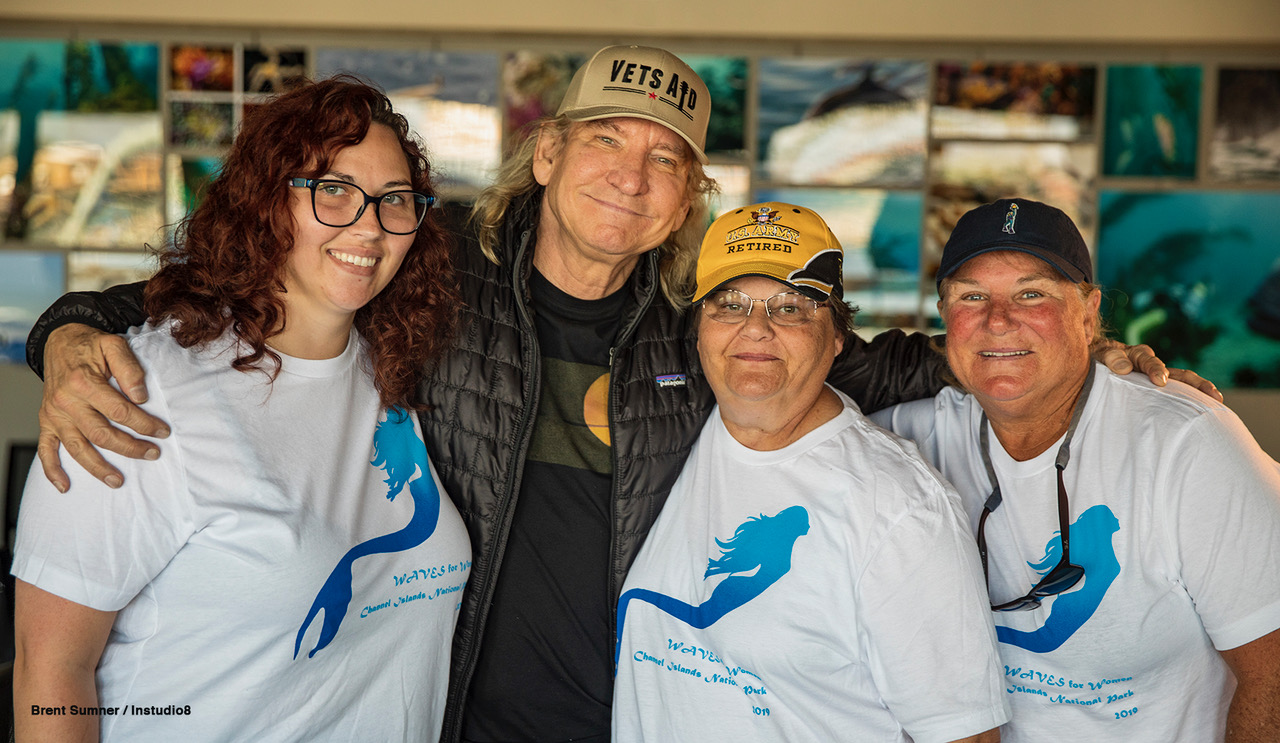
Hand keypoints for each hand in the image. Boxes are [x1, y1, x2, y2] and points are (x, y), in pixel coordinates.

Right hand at [37, 324, 168, 491]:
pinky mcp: (46, 421)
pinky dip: (52, 470)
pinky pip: (45, 449)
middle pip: (102, 434)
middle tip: (153, 453)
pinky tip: (65, 486)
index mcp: (84, 382)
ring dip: (98, 467)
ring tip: (118, 481)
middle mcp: (66, 402)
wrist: (59, 341)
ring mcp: (55, 414)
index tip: (163, 431)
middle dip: (130, 447)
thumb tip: (141, 397)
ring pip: (77, 448)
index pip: (121, 411)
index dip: (145, 424)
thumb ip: (129, 369)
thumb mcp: (114, 346)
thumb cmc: (91, 346)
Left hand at [1090, 338, 1223, 402]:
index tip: (1160, 380)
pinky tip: (1205, 410)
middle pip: (1176, 372)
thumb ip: (1110, 358)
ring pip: (1183, 383)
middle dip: (1194, 383)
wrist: (1092, 366)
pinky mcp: (1158, 393)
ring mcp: (1158, 380)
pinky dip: (1191, 400)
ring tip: (1216, 400)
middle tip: (1208, 394)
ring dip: (1200, 390)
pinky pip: (1177, 395)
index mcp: (1137, 355)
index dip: (1155, 369)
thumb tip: (1124, 367)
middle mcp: (1152, 366)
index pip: (1148, 360)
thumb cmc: (1096, 360)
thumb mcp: (1098, 354)